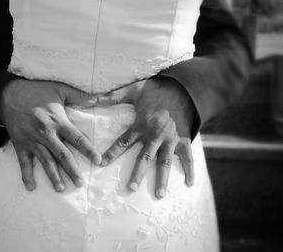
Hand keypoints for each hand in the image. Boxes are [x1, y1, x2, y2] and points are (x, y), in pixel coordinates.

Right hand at [0, 79, 101, 191]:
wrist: (8, 94)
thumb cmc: (36, 91)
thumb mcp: (59, 89)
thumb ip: (80, 96)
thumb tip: (99, 96)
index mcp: (58, 122)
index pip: (77, 139)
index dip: (88, 150)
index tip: (98, 161)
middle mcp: (46, 134)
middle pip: (62, 155)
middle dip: (72, 170)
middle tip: (80, 183)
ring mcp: (32, 141)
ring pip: (45, 161)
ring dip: (53, 176)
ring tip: (60, 189)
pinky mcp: (20, 145)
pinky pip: (23, 163)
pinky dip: (26, 175)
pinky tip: (31, 188)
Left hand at [99, 78, 195, 198]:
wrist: (183, 88)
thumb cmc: (156, 90)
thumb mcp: (133, 90)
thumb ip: (113, 96)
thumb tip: (92, 97)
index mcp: (141, 125)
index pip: (123, 141)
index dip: (112, 153)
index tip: (102, 164)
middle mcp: (155, 135)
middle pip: (144, 158)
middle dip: (137, 173)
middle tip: (130, 188)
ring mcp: (171, 139)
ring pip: (165, 162)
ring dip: (162, 179)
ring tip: (158, 195)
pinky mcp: (184, 139)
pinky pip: (188, 157)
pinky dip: (190, 170)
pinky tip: (190, 183)